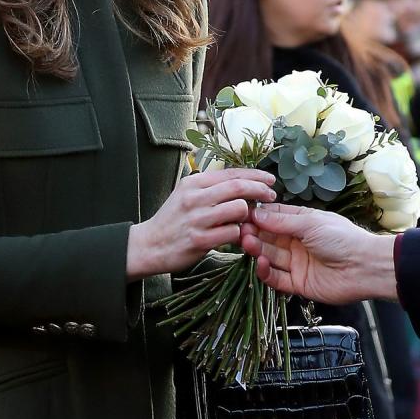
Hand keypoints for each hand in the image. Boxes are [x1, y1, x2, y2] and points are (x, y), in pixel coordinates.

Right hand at [127, 168, 276, 278]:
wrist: (148, 245)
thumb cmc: (172, 220)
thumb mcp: (186, 194)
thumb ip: (210, 188)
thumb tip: (242, 182)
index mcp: (194, 182)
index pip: (232, 173)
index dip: (255, 175)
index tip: (269, 179)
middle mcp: (195, 197)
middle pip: (239, 187)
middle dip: (260, 190)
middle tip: (271, 195)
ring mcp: (197, 218)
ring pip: (239, 209)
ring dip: (248, 215)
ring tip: (246, 221)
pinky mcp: (199, 240)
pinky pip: (232, 233)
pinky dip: (239, 235)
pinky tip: (235, 237)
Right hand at [241, 203, 398, 304]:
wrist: (363, 268)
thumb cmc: (342, 238)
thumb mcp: (310, 223)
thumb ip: (282, 221)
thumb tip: (257, 213)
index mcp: (302, 223)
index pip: (274, 218)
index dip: (259, 216)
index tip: (242, 214)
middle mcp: (297, 242)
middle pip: (269, 238)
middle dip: (254, 233)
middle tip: (240, 231)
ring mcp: (297, 263)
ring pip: (270, 256)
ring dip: (258, 250)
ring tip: (247, 244)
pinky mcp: (297, 283)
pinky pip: (276, 278)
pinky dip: (266, 272)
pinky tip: (260, 263)